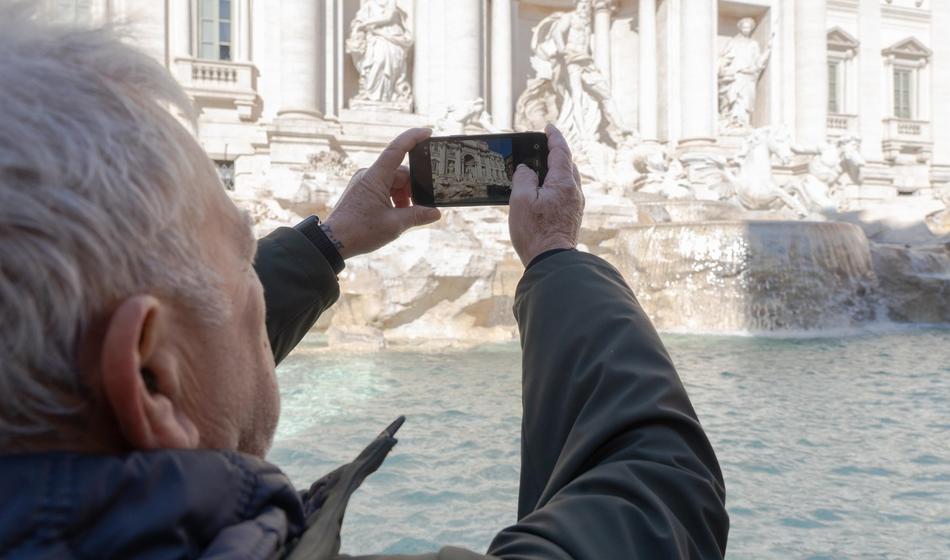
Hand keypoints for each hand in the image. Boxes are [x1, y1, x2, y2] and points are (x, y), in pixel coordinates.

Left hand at [323, 128, 441, 258]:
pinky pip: (383, 188)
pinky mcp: (361, 191)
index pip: (397, 149)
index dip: (413, 138)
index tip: (429, 132)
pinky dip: (393, 199)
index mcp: (375, 177)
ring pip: (392, 182)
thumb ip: (417, 216)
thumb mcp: (395, 224)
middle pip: (399, 173)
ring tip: (404, 216)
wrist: (333, 242)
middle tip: (419, 207)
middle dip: (412, 189)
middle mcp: (368, 175)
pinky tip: (396, 215)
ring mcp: (363, 182)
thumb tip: (435, 213)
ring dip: (403, 197)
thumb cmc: (360, 231)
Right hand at [508, 124, 583, 266]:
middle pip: (567, 165)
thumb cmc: (535, 232)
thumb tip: (527, 170)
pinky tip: (543, 192)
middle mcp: (574, 192)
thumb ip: (523, 178)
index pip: (561, 151)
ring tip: (540, 169)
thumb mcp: (521, 200)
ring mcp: (575, 205)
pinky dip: (555, 185)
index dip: (554, 137)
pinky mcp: (571, 217)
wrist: (551, 261)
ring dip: (556, 170)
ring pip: (567, 179)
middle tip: (542, 147)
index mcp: (564, 183)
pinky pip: (565, 192)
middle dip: (556, 154)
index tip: (548, 128)